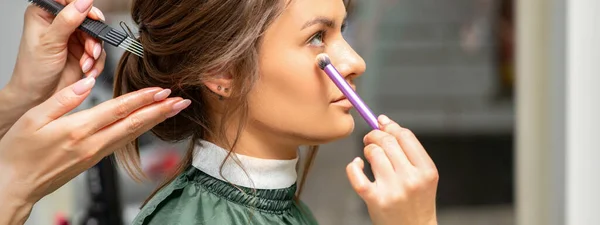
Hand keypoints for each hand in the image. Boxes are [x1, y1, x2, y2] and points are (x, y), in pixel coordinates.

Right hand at [0, 76, 189, 223]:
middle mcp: (92, 144)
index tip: (162, 90)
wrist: (15, 184)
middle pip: (134, 124)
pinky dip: (139, 131)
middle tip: (182, 101)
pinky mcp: (93, 160)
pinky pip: (122, 142)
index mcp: (78, 130)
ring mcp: (95, 154)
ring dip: (155, 120)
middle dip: (161, 111)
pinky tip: (148, 124)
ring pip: (132, 134)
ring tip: (173, 110)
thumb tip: (87, 82)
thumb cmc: (19, 153)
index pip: (118, 110)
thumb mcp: (33, 119)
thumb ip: (63, 99)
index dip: (143, 99)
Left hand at [7, 0, 104, 107]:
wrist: (39, 96)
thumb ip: (68, 21)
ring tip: (86, 64)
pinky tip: (87, 69)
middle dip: (92, 37)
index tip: (93, 17)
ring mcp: (72, 38)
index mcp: (44, 14)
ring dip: (94, 52)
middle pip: (87, 19)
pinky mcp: (82, 51)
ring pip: (96, 37)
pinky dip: (96, 62)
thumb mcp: (50, 42)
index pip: (68, 0)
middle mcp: (59, 24)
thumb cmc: (33, 70)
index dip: (83, 6)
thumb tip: (83, 3)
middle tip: (91, 50)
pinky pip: (99, 52)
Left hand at [347, 115, 438, 224]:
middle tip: (370, 138)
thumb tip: (385, 122)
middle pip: (388, 142)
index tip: (382, 124)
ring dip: (367, 149)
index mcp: (426, 170)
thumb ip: (408, 150)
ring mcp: (393, 190)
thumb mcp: (423, 175)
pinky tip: (357, 165)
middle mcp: (411, 179)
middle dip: (375, 135)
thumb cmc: (416, 201)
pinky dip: (353, 165)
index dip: (390, 126)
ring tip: (368, 155)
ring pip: (373, 153)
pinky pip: (356, 174)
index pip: (405, 136)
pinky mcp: (375, 199)